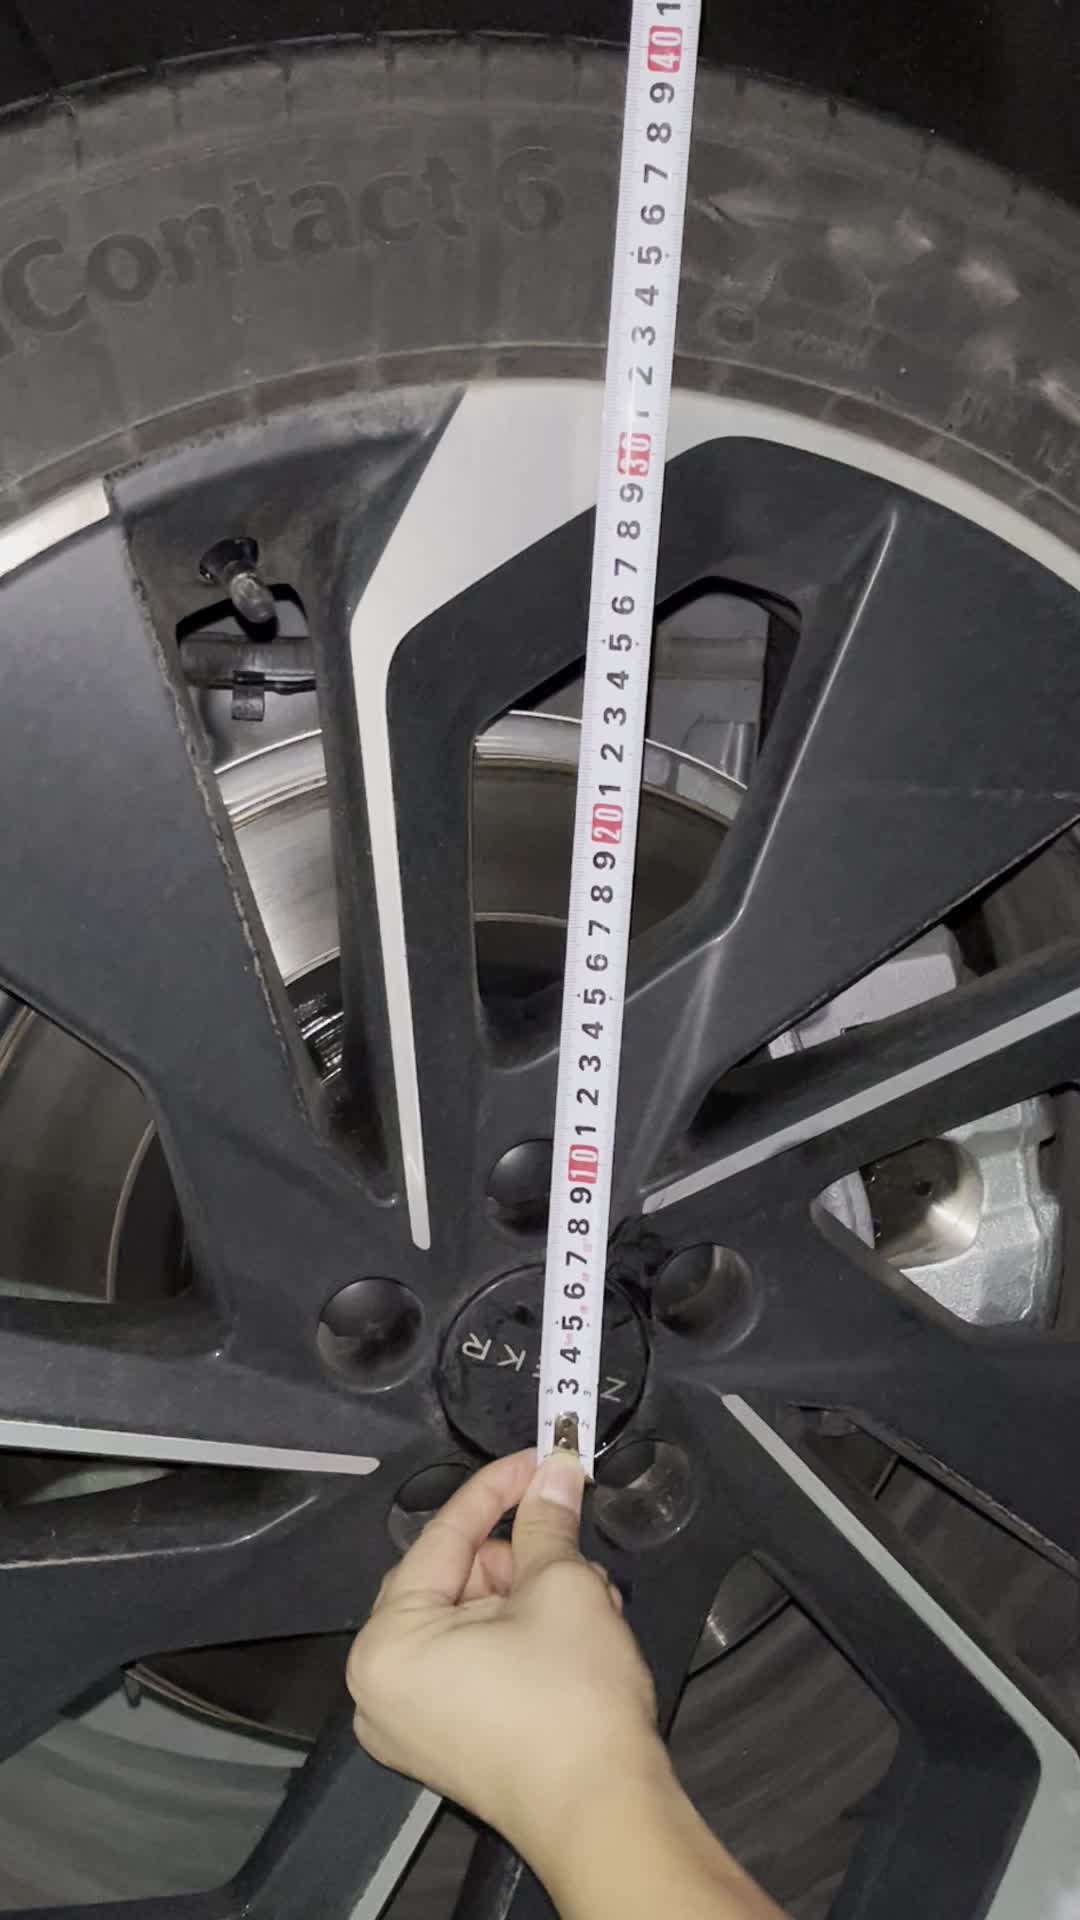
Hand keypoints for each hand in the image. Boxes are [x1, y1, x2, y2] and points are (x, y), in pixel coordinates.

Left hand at [346, 1449, 662, 1861]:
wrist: (607, 1813)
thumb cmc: (571, 1709)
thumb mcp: (560, 1587)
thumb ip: (546, 1522)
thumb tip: (554, 1476)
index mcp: (388, 1644)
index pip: (442, 1537)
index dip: (496, 1489)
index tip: (536, 1461)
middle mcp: (383, 1688)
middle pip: (453, 1579)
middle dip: (519, 1553)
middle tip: (567, 1530)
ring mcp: (414, 1722)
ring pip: (470, 1619)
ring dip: (530, 1593)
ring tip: (588, 1593)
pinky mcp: (450, 1743)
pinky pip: (474, 1662)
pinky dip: (520, 1635)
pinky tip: (575, 1627)